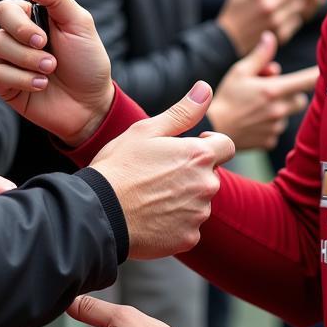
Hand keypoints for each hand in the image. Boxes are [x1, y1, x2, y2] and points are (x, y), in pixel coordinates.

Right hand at [0, 0, 112, 145]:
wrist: (92, 103)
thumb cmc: (87, 61)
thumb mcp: (79, 23)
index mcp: (33, 19)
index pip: (5, 9)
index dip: (18, 22)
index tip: (44, 36)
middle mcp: (17, 39)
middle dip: (23, 43)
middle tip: (49, 56)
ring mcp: (10, 63)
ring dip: (28, 62)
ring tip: (50, 71)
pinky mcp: (7, 86)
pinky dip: (23, 80)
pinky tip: (42, 86)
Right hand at [90, 83, 235, 258]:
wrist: (100, 212)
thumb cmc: (120, 167)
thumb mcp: (147, 131)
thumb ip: (183, 111)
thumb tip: (205, 88)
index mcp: (199, 155)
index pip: (226, 146)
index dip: (209, 144)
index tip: (188, 149)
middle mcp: (206, 185)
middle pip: (210, 175)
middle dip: (192, 173)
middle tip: (159, 175)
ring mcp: (199, 214)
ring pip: (199, 202)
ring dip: (184, 199)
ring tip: (151, 197)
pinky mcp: (188, 238)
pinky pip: (188, 227)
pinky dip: (175, 223)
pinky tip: (152, 217)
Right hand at [208, 32, 317, 149]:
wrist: (210, 130)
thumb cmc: (224, 97)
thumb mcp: (239, 72)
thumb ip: (259, 55)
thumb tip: (270, 36)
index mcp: (272, 90)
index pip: (306, 81)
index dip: (320, 75)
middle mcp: (278, 110)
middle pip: (299, 100)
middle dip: (290, 94)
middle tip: (271, 91)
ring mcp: (274, 127)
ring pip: (286, 116)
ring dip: (278, 110)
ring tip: (255, 108)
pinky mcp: (269, 141)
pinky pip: (276, 131)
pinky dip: (268, 126)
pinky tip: (252, 122)